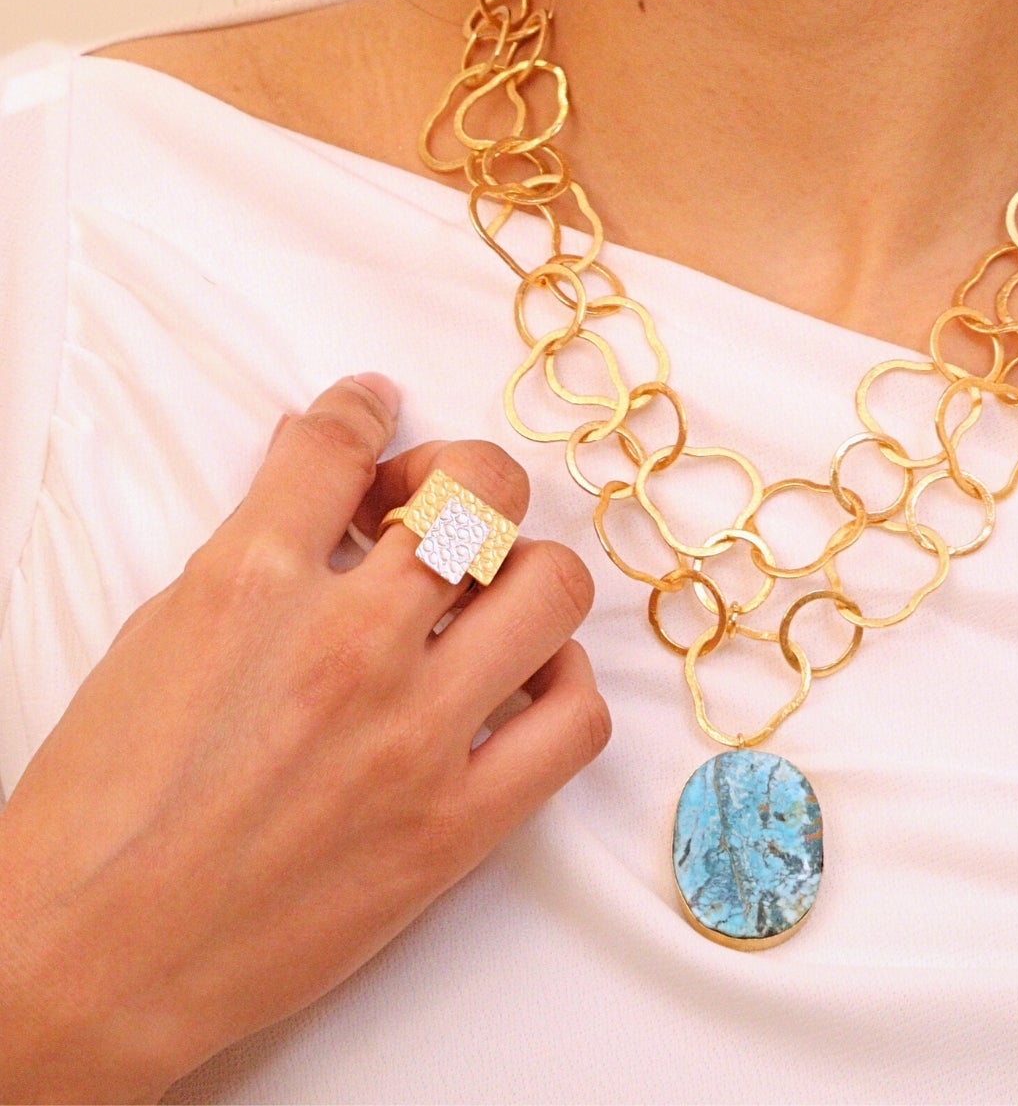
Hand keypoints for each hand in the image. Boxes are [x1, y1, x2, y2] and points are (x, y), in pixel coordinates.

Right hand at [0, 376, 609, 1103]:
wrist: (94, 960)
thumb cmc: (105, 804)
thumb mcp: (157, 635)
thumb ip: (249, 547)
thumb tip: (318, 476)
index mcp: (252, 581)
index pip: (342, 438)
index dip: (364, 405)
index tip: (377, 407)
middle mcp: (348, 641)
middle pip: (480, 488)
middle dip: (462, 478)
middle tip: (433, 516)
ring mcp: (414, 733)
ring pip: (550, 586)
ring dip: (524, 573)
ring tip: (486, 601)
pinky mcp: (456, 824)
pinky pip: (575, 721)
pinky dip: (564, 686)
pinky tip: (520, 685)